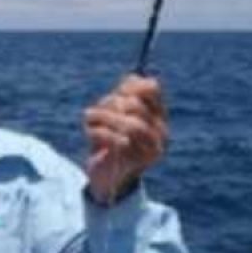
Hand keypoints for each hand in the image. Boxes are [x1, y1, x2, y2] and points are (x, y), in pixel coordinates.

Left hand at [83, 73, 168, 202]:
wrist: (106, 175)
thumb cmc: (111, 141)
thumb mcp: (115, 114)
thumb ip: (124, 95)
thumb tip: (132, 77)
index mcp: (159, 116)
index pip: (153, 89)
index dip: (131, 85)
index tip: (116, 92)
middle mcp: (162, 132)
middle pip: (137, 106)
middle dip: (111, 104)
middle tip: (97, 111)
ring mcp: (152, 149)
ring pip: (131, 124)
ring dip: (104, 116)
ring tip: (89, 116)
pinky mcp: (137, 162)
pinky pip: (118, 140)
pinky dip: (99, 132)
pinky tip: (89, 132)